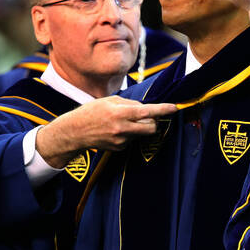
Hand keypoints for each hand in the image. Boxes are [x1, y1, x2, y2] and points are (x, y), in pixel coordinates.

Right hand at [36, 96, 177, 167]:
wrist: (75, 132)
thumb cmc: (92, 112)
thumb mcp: (110, 101)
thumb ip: (130, 104)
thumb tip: (146, 108)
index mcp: (119, 112)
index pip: (147, 111)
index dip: (163, 110)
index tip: (175, 107)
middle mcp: (122, 128)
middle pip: (151, 127)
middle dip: (154, 122)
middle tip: (150, 116)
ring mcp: (121, 140)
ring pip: (143, 133)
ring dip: (141, 127)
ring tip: (126, 121)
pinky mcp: (119, 148)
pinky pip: (133, 139)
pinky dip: (131, 134)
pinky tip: (117, 130)